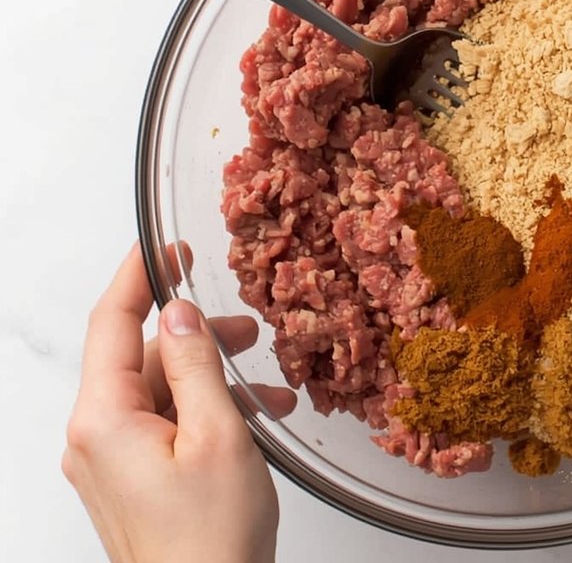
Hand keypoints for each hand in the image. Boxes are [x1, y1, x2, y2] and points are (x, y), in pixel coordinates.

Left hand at [63, 244, 296, 562]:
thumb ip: (196, 364)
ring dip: (214, 382)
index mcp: (104, 419)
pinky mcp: (130, 481)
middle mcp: (95, 438)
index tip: (167, 246)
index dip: (140, 276)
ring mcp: (110, 463)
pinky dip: (206, 414)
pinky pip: (164, 425)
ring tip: (268, 392)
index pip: (112, 322)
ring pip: (160, 393)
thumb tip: (180, 314)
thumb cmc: (210, 540)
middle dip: (199, 339)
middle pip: (142, 359)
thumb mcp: (218, 434)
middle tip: (249, 330)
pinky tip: (252, 421)